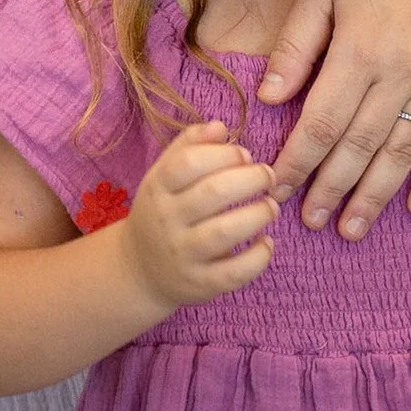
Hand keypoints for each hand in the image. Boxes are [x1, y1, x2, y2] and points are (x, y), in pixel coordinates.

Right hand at [120, 120, 278, 315]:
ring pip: (225, 232)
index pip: (189, 162)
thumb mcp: (164, 175)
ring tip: (271, 207)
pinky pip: (235, 273)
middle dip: (251, 179)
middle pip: (213, 193)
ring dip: (258, 214)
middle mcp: (166, 220)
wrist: (139, 271)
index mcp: (158, 188)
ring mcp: (182, 254)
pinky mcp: (200, 284)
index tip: (245, 155)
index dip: (224, 154)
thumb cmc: (162, 212)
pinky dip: (258, 257)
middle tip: (269, 177)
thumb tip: (220, 126)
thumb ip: (190, 146)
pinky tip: (266, 243)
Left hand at [261, 0, 410, 237]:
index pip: (320, 125)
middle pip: (359, 148)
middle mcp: (402, 73)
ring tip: (352, 227)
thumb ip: (295, 44)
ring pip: (403, 152)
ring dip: (376, 195)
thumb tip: (267, 98)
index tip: (276, 190)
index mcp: (359, 51)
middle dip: (330, 189)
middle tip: (309, 223)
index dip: (296, 164)